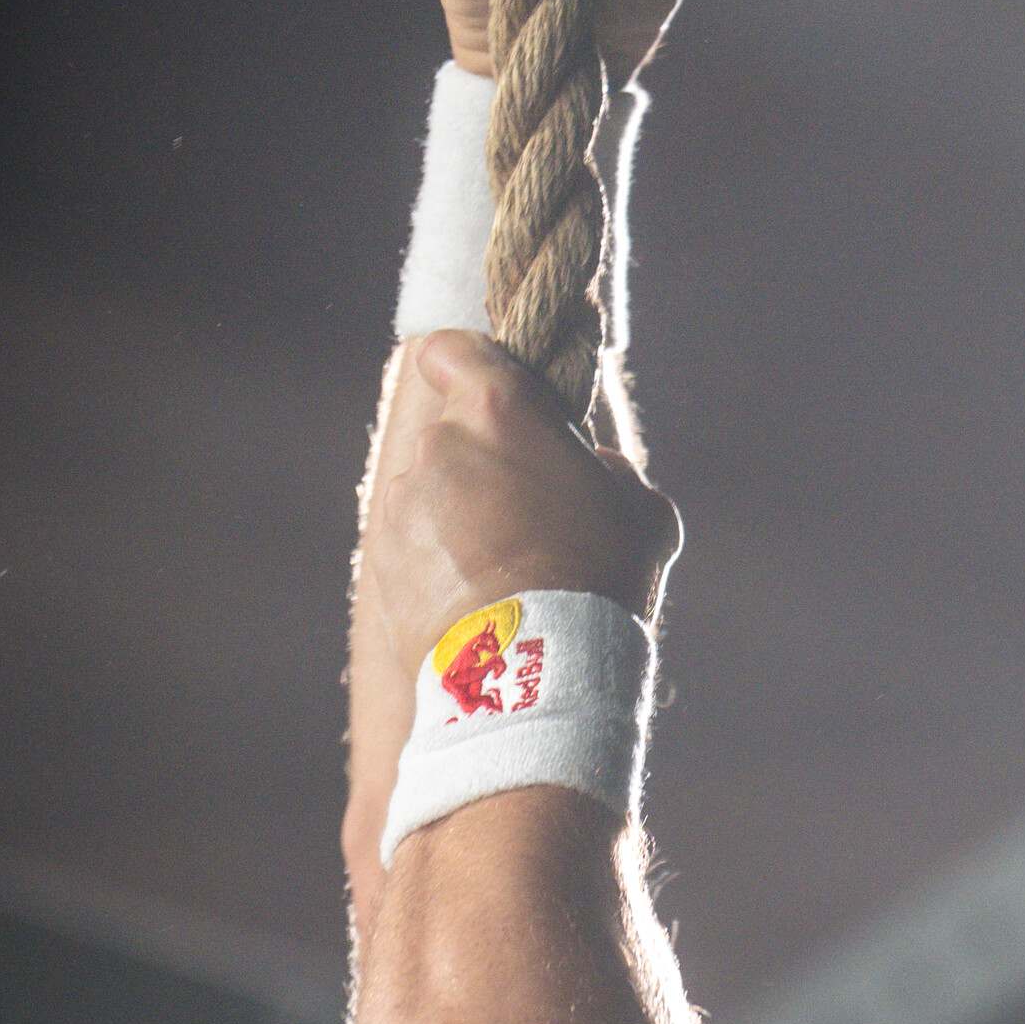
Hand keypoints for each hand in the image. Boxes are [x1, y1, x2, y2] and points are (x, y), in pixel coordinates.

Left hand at [356, 330, 681, 706]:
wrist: (532, 675)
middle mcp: (437, 445)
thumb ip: (612, 469)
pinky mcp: (382, 562)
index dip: (467, 366)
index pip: (449, 348)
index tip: (493, 396)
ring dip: (455, 515)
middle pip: (448, 432)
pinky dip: (435, 563)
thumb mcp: (642, 512)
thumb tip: (598, 468)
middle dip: (479, 460)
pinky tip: (477, 600)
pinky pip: (411, 546)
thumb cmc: (598, 580)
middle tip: (525, 508)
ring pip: (427, 492)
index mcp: (497, 410)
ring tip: (502, 569)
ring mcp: (402, 505)